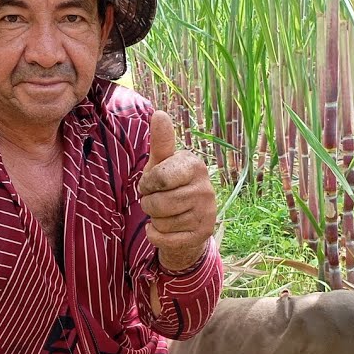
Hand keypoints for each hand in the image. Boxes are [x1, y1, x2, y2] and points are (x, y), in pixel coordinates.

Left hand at [138, 110, 215, 272]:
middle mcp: (206, 189)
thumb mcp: (161, 164)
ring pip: (161, 222)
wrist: (186, 220)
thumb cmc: (168, 186)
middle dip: (149, 204)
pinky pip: (165, 239)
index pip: (159, 178)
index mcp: (195, 166)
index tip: (151, 184)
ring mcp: (206, 213)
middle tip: (157, 201)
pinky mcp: (202, 234)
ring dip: (154, 220)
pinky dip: (156, 236)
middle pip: (157, 203)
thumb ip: (161, 142)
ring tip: (164, 213)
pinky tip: (163, 229)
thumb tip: (159, 114)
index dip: (147, 184)